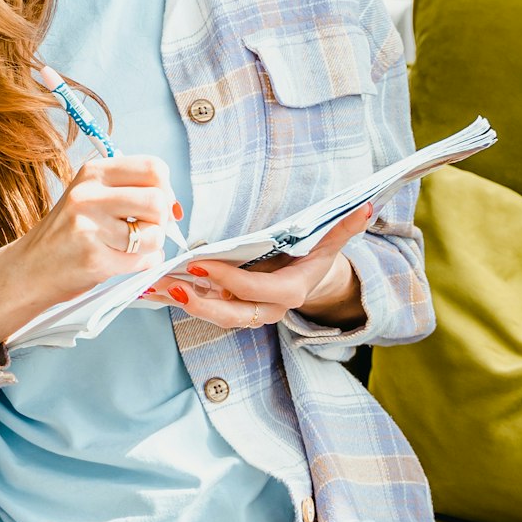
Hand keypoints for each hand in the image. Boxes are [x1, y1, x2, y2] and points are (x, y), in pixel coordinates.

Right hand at [0, 155, 179, 351]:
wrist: (29, 269)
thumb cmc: (66, 235)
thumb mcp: (90, 197)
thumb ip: (128, 191)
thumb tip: (174, 205)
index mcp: (93, 173)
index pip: (153, 168)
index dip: (166, 189)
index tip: (159, 205)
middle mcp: (89, 195)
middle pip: (158, 201)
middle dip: (161, 221)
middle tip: (144, 229)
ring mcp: (90, 227)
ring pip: (154, 234)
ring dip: (150, 246)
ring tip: (127, 248)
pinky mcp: (94, 258)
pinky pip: (142, 261)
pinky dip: (140, 265)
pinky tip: (119, 261)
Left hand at [141, 202, 371, 329]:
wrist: (312, 282)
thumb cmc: (316, 258)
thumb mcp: (331, 242)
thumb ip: (344, 228)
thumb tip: (366, 207)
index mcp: (289, 293)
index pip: (256, 292)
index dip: (229, 281)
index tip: (203, 263)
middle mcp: (267, 310)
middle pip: (230, 315)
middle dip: (200, 303)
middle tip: (172, 285)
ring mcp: (247, 311)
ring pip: (213, 314)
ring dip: (183, 302)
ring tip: (155, 287)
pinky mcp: (231, 307)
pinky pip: (205, 307)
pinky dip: (180, 298)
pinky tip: (155, 288)